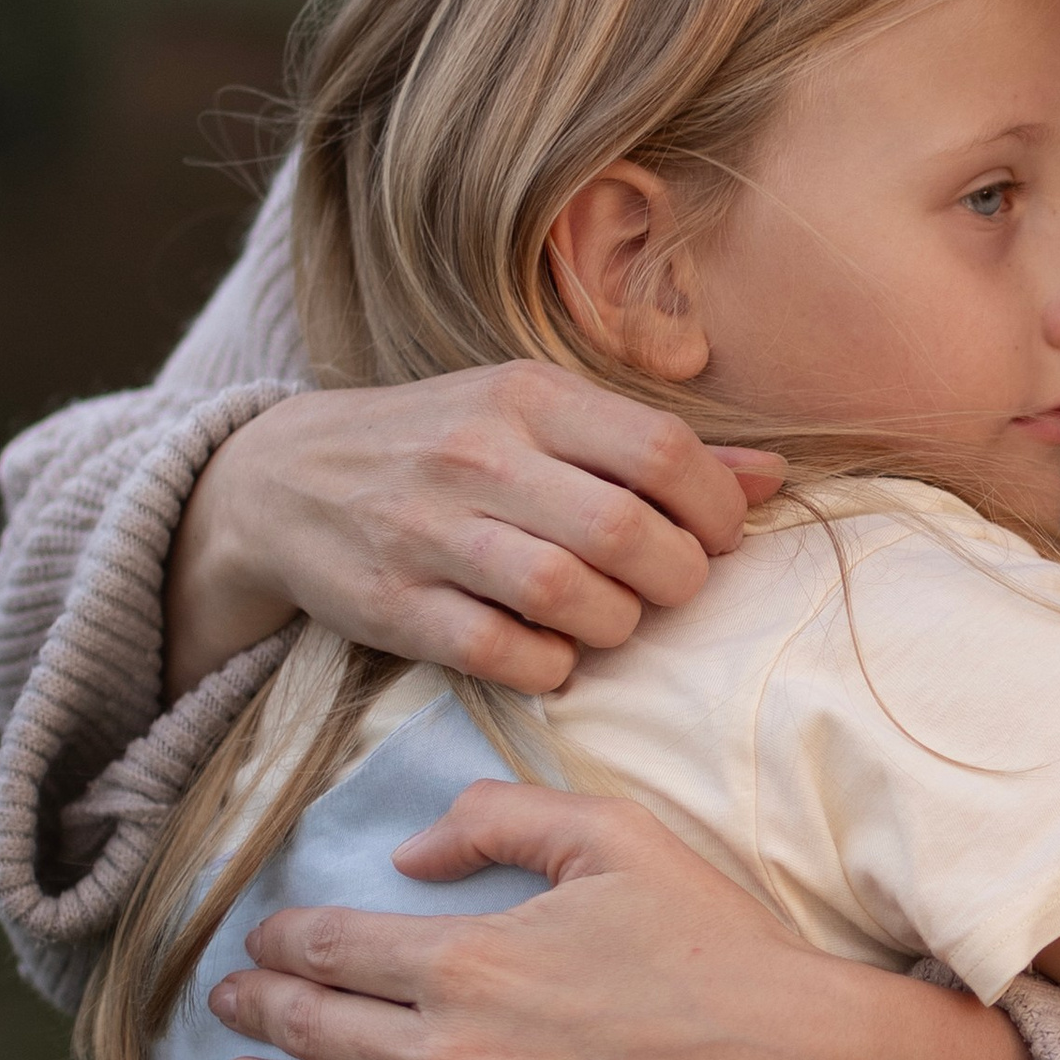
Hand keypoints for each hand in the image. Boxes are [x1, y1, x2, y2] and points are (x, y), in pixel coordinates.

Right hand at [165, 365, 784, 699]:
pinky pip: (498, 652)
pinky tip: (553, 651)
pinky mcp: (391, 604)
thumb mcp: (538, 415)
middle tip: (671, 587)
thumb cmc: (444, 443)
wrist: (285, 479)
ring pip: (566, 594)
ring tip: (615, 617)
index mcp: (528, 396)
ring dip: (616, 623)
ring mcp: (429, 531)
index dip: (715, 506)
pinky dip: (547, 664)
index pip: (661, 450)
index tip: (718, 534)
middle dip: (674, 575)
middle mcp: (479, 455)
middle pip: (623, 530)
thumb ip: (650, 446)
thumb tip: (774, 477)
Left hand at [205, 782, 1051, 1059]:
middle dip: (260, 1009)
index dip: (284, 939)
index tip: (263, 938)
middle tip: (230, 999)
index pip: (333, 948)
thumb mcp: (611, 835)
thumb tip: (411, 850)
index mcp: (464, 962)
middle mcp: (443, 1057)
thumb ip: (501, 817)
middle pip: (316, 1031)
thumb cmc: (706, 944)